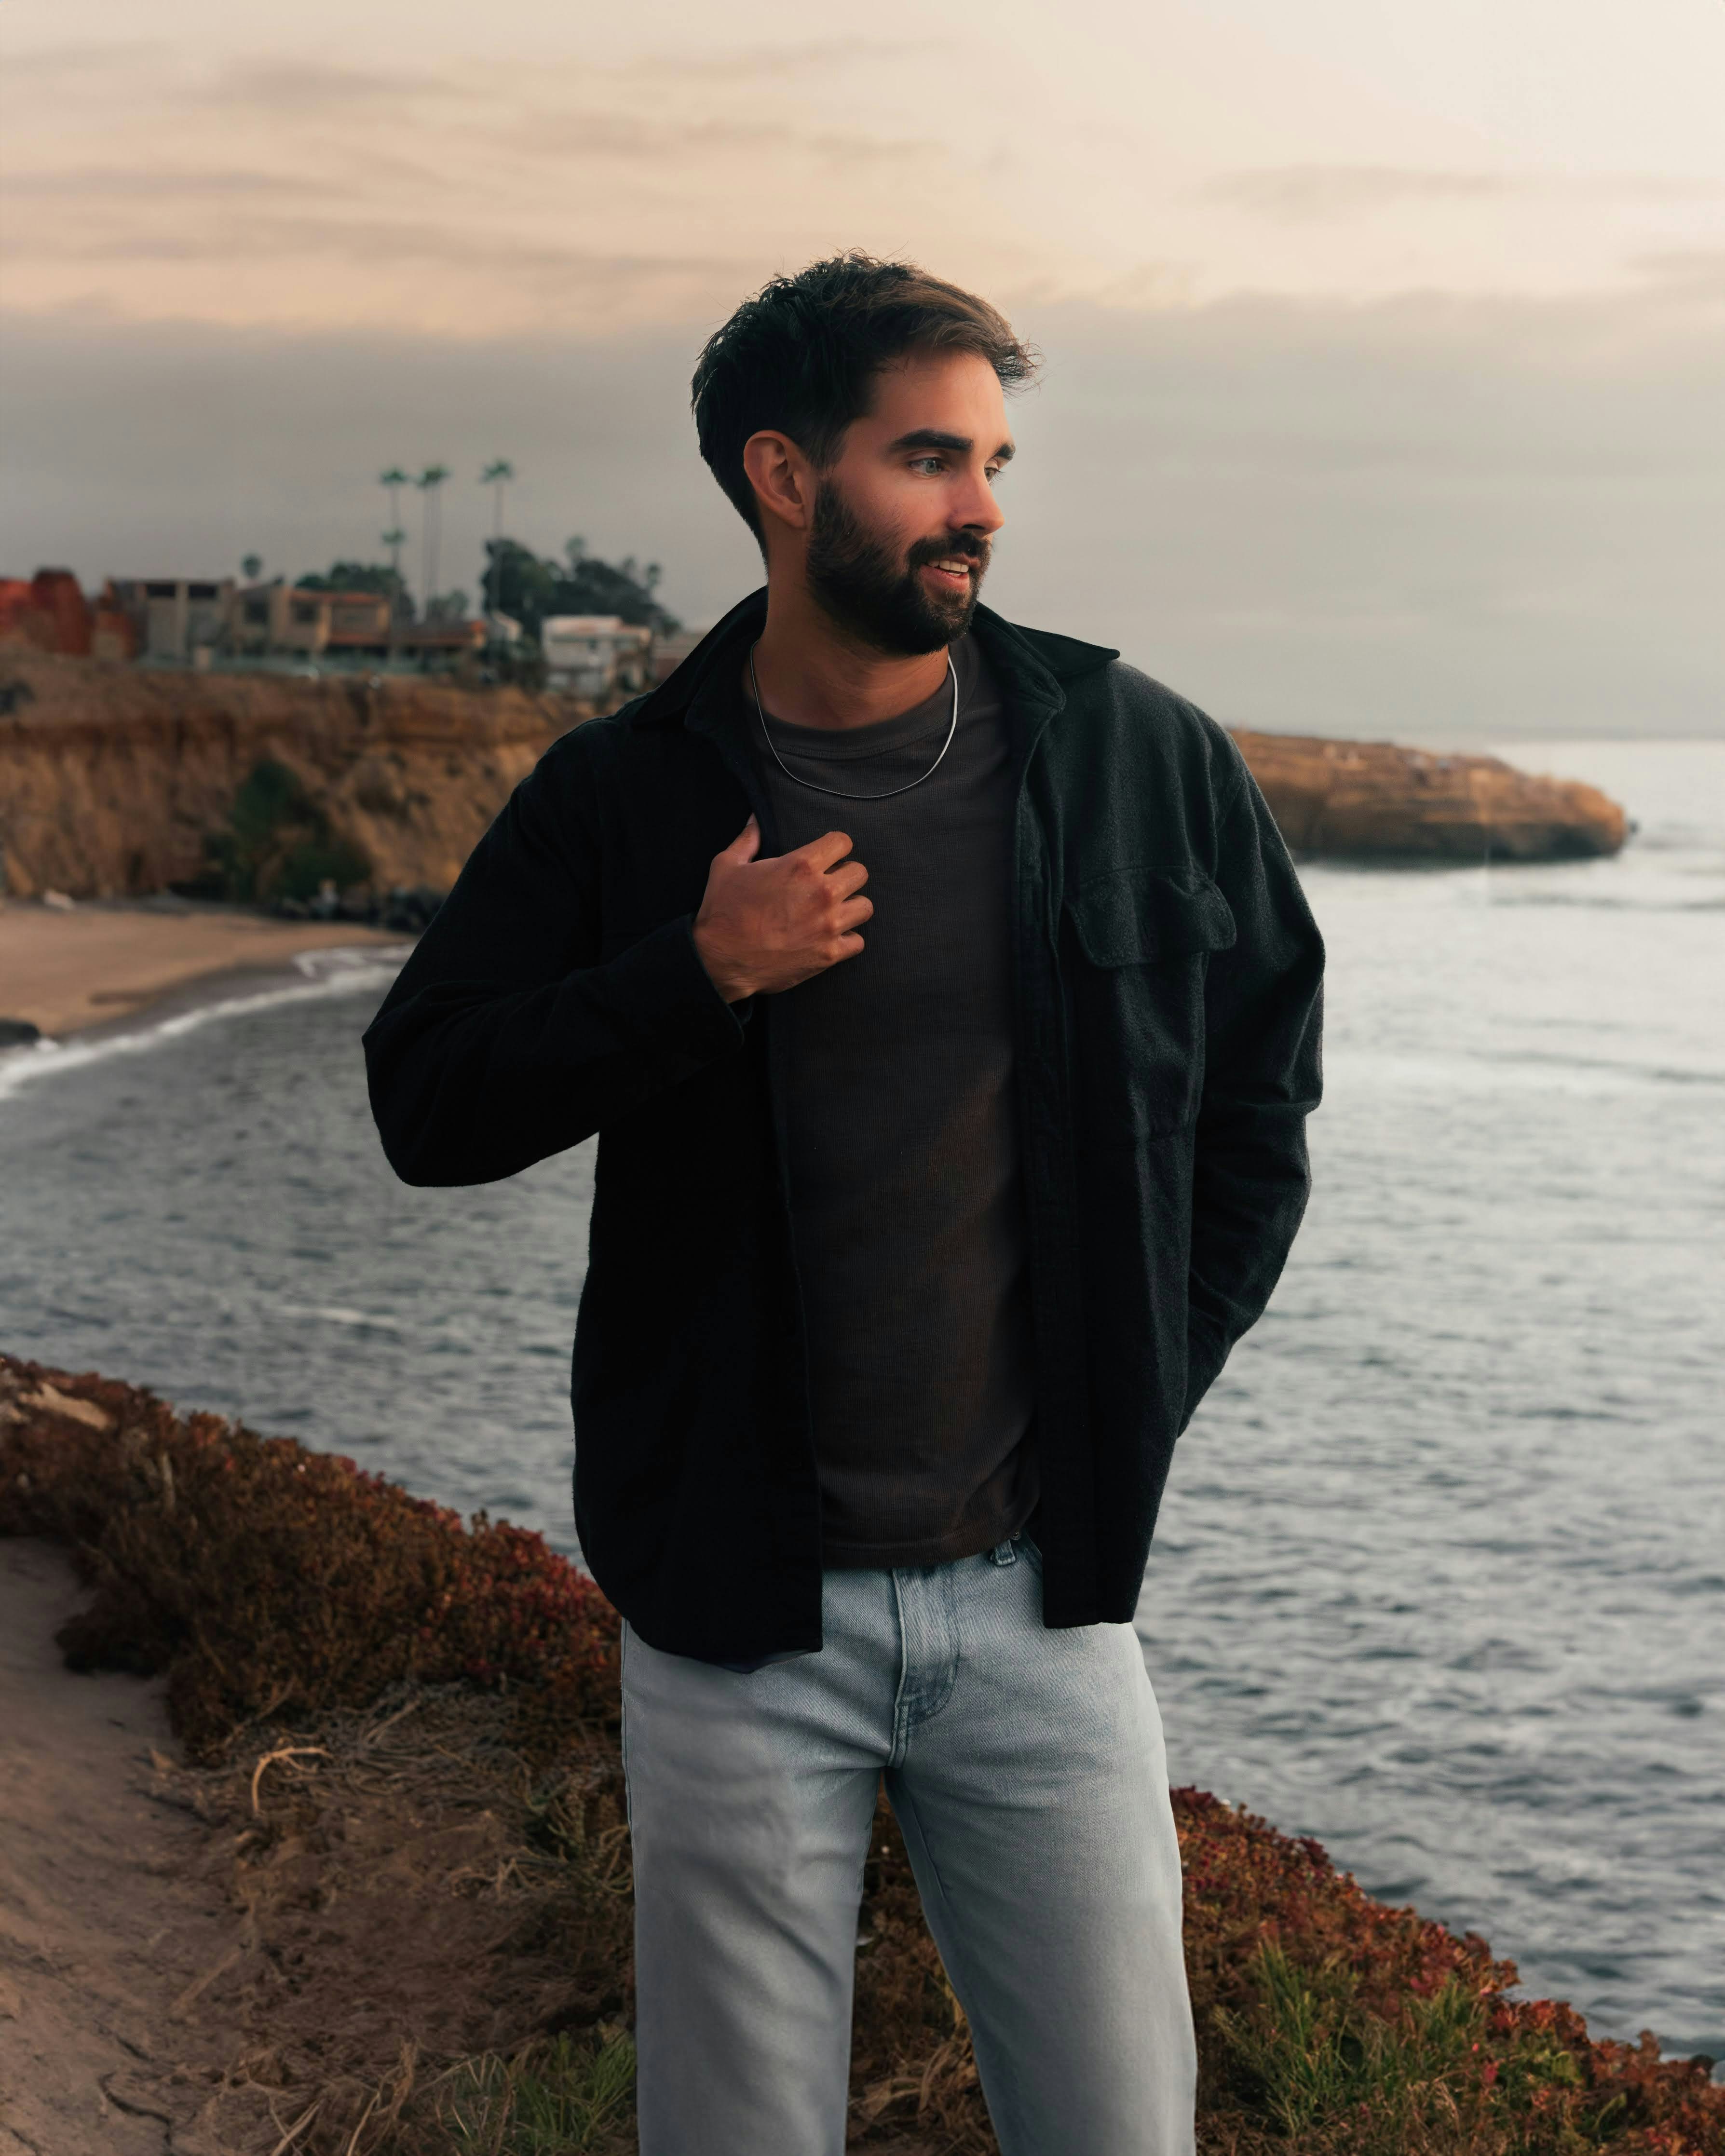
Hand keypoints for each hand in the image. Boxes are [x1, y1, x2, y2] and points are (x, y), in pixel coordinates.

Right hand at [692, 818, 871, 1001]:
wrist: (721, 960)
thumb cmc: (723, 911)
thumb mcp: (727, 866)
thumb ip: (747, 840)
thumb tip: (755, 819)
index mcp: (801, 865)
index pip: (843, 842)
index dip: (835, 847)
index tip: (827, 856)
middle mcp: (822, 892)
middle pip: (860, 873)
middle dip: (846, 876)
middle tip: (829, 885)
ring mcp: (829, 924)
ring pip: (865, 906)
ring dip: (850, 907)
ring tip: (834, 911)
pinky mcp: (830, 953)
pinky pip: (858, 941)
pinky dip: (847, 940)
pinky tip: (830, 938)